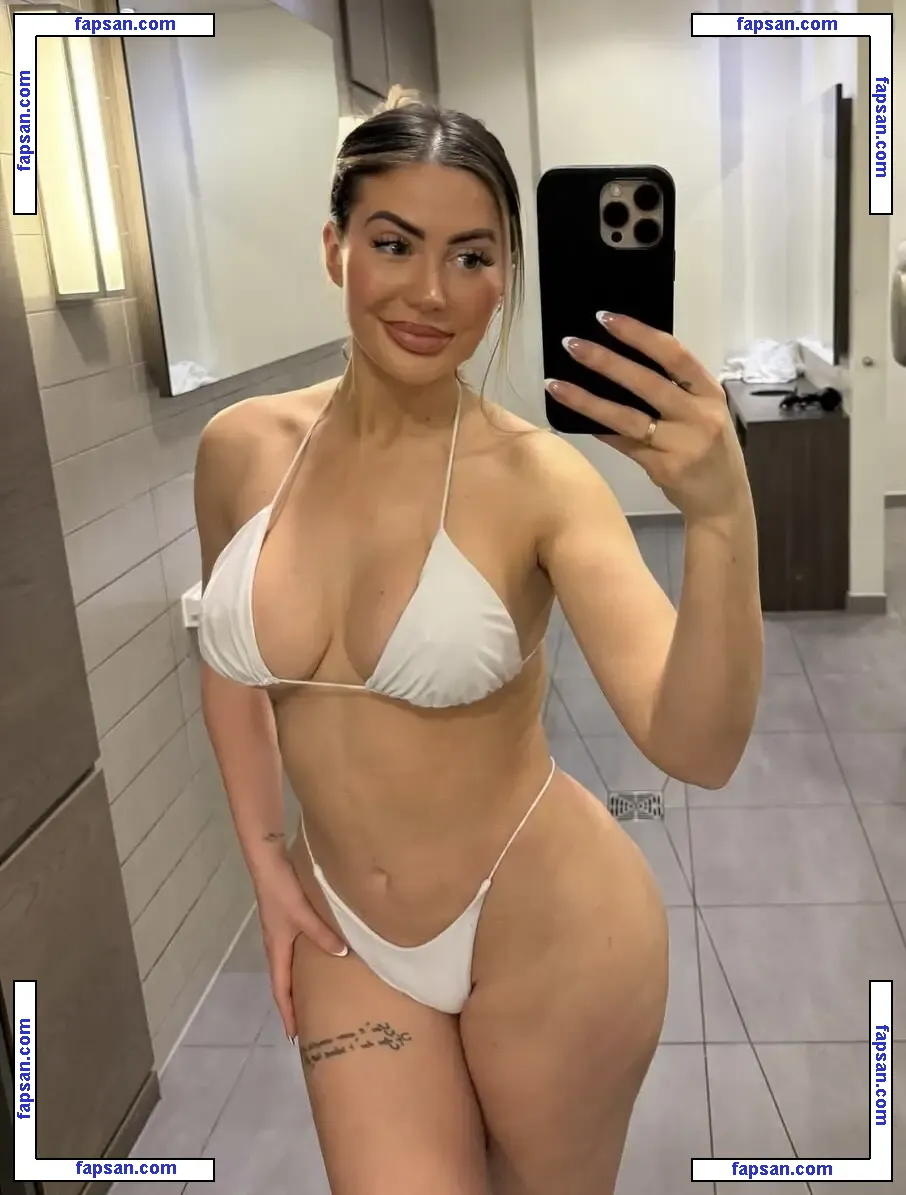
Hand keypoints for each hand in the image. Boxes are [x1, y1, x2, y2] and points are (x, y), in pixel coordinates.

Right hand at [254, 855, 347, 1039]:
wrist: (268, 862)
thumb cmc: (282, 891)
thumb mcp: (303, 915)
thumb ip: (322, 934)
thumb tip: (342, 955)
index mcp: (276, 949)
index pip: (280, 990)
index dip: (287, 1013)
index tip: (294, 1036)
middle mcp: (275, 945)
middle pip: (283, 982)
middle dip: (293, 1004)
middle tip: (308, 1023)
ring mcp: (279, 932)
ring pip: (289, 966)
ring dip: (298, 984)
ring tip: (314, 998)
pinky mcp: (285, 920)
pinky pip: (294, 951)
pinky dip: (303, 964)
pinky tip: (319, 960)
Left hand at [546, 312, 750, 521]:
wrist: (724, 501)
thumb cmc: (710, 450)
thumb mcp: (705, 413)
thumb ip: (676, 389)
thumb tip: (622, 361)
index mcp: (710, 392)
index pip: (674, 354)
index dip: (639, 333)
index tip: (606, 318)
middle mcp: (699, 415)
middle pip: (646, 382)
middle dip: (606, 360)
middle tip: (572, 344)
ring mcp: (682, 444)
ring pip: (627, 417)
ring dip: (588, 399)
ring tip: (556, 384)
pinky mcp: (664, 468)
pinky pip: (623, 444)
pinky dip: (599, 430)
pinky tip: (575, 419)